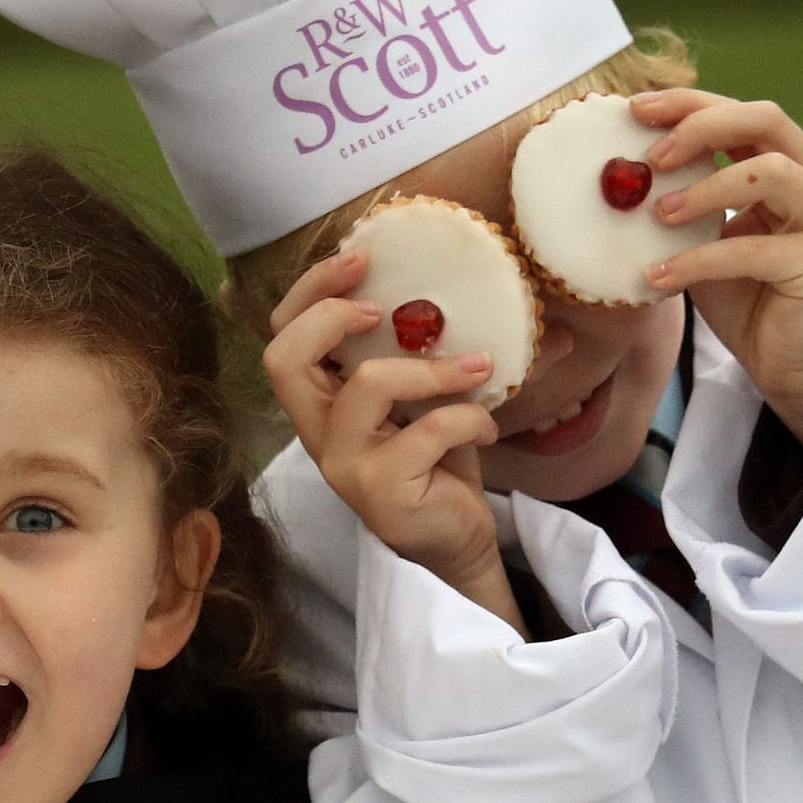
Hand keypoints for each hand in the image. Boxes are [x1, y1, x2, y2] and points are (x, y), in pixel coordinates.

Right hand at [260, 248, 525, 636]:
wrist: (458, 542)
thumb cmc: (438, 463)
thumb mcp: (426, 399)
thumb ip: (432, 352)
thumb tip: (519, 293)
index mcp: (323, 403)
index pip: (282, 337)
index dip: (311, 292)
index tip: (361, 260)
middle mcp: (319, 433)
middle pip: (284, 358)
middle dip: (330, 314)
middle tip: (382, 305)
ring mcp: (345, 466)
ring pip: (368, 385)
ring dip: (432, 368)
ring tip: (477, 368)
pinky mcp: (383, 493)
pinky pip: (428, 430)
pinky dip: (469, 417)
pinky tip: (486, 428)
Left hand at [630, 90, 802, 458]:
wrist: (794, 366)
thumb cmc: (751, 299)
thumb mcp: (707, 243)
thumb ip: (681, 210)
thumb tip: (616, 186)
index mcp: (786, 167)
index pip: (742, 114)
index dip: (691, 103)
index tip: (637, 108)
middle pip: (767, 121)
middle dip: (704, 125)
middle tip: (652, 155)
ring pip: (772, 173)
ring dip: (707, 187)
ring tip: (658, 213)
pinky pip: (755, 250)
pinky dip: (699, 260)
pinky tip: (658, 277)